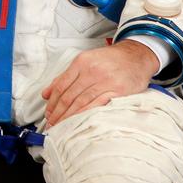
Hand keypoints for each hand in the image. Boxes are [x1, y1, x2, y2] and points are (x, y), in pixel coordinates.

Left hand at [42, 41, 157, 124]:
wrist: (136, 56)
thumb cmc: (109, 60)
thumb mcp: (85, 61)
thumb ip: (64, 77)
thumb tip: (46, 94)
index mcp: (80, 62)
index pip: (61, 86)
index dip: (52, 102)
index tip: (48, 113)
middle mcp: (91, 71)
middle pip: (69, 96)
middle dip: (58, 112)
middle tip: (52, 124)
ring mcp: (105, 81)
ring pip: (81, 102)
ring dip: (69, 116)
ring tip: (62, 126)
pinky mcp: (118, 91)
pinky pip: (98, 104)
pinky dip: (86, 114)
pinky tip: (79, 122)